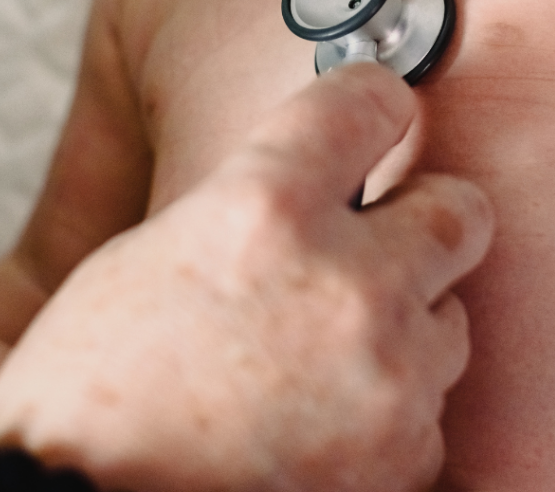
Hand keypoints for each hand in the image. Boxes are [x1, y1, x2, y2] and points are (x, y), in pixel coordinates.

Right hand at [0, 64, 493, 491]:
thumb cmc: (95, 392)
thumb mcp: (157, 250)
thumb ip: (258, 202)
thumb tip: (327, 184)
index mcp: (266, 208)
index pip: (367, 104)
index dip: (377, 99)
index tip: (383, 108)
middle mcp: (345, 282)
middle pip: (459, 209)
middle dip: (430, 212)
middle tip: (395, 228)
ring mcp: (386, 375)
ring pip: (452, 317)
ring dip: (408, 320)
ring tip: (336, 346)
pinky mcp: (402, 459)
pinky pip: (430, 409)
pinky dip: (393, 404)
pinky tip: (332, 416)